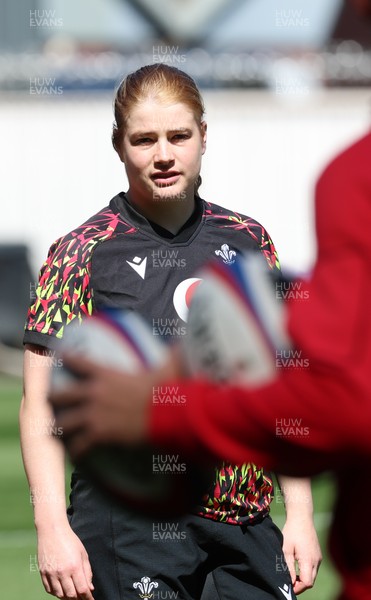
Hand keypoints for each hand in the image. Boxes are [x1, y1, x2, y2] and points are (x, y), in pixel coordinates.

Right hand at [37, 523, 93, 598]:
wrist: (52, 530)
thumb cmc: (70, 540)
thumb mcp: (83, 553)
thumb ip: (87, 571)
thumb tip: (90, 588)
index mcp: (74, 566)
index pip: (82, 589)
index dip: (88, 597)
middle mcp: (62, 572)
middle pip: (71, 595)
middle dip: (78, 598)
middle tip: (81, 597)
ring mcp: (51, 573)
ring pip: (59, 595)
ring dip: (67, 597)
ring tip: (72, 594)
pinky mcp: (43, 573)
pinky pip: (49, 590)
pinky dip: (56, 593)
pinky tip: (61, 590)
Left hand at [49, 351, 181, 460]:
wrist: (166, 413)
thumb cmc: (165, 389)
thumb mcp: (161, 367)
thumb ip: (166, 354)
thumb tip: (180, 343)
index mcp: (105, 373)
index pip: (76, 361)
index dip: (65, 358)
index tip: (59, 357)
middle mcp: (94, 392)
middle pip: (59, 395)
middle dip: (52, 400)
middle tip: (51, 403)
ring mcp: (94, 413)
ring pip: (62, 423)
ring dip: (59, 429)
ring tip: (58, 433)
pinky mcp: (99, 433)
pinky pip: (79, 445)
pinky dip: (76, 451)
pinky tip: (76, 455)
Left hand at [281, 517, 321, 594]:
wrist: (301, 517)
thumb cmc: (292, 532)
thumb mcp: (286, 549)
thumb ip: (289, 567)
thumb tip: (290, 582)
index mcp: (309, 560)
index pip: (307, 583)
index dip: (298, 587)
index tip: (289, 586)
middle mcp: (316, 560)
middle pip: (311, 581)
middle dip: (300, 585)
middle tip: (289, 582)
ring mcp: (319, 557)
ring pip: (313, 575)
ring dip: (304, 578)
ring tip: (292, 574)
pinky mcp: (318, 554)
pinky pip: (314, 568)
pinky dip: (307, 571)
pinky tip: (298, 566)